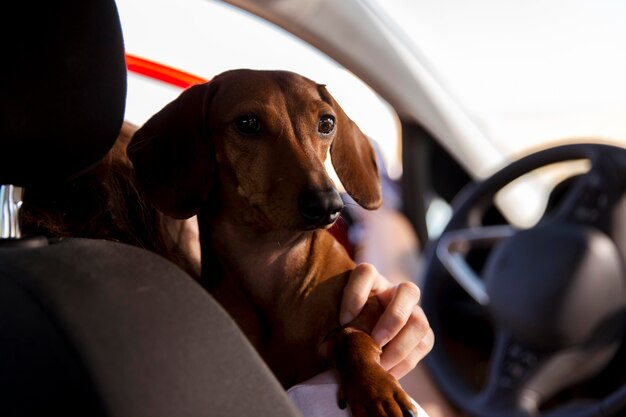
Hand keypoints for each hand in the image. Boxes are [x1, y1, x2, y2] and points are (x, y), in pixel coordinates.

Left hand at [340, 263, 433, 378]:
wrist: (356, 347)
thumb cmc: (340, 331)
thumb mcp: (334, 324)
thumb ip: (334, 330)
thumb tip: (328, 350)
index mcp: (370, 281)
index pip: (367, 272)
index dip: (355, 294)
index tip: (343, 321)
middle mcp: (394, 292)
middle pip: (408, 290)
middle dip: (392, 320)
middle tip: (374, 342)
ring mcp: (412, 312)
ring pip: (420, 322)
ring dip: (400, 347)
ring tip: (380, 365)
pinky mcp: (422, 335)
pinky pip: (424, 345)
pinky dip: (405, 363)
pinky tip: (387, 373)